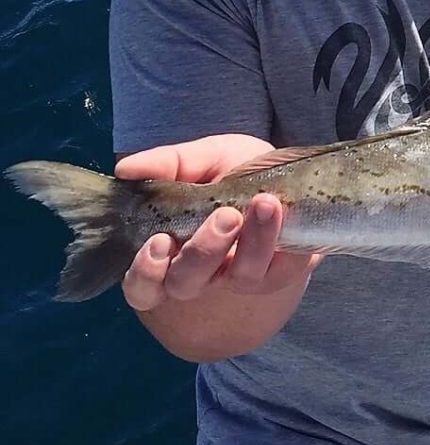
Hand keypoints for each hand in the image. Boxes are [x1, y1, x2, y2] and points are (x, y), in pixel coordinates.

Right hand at [115, 135, 321, 312]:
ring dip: (253, 240)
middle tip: (226, 215)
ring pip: (240, 277)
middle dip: (204, 250)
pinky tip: (284, 211)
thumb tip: (125, 168)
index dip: (146, 271)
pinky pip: (282, 268)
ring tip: (264, 203)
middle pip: (187, 283)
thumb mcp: (202, 159)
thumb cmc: (234, 174)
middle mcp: (202, 274)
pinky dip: (282, 239)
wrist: (289, 178)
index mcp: (170, 252)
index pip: (143, 285)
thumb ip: (166, 164)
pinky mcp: (281, 270)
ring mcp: (242, 276)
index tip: (159, 240)